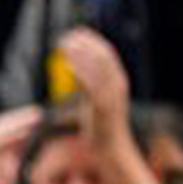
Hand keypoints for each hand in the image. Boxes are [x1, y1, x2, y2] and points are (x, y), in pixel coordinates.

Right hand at [0, 105, 43, 183]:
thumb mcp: (7, 169)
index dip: (18, 118)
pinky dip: (11, 138)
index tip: (36, 114)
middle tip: (38, 113)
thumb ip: (13, 153)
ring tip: (34, 120)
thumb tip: (24, 138)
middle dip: (19, 117)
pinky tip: (25, 134)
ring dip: (16, 124)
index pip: (1, 125)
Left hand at [59, 28, 132, 154]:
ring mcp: (112, 95)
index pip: (106, 53)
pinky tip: (68, 63)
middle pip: (102, 55)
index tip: (75, 32)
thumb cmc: (100, 127)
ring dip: (81, 53)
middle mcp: (118, 84)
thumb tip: (75, 66)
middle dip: (84, 43)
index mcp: (117, 81)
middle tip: (65, 36)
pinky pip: (92, 85)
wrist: (111, 151)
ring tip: (64, 44)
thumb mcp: (93, 100)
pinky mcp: (103, 107)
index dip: (91, 40)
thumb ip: (87, 83)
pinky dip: (81, 72)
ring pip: (98, 67)